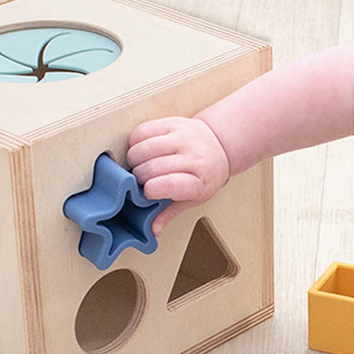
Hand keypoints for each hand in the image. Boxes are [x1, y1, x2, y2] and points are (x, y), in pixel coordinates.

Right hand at [127, 116, 229, 234]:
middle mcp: (193, 156)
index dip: (151, 190)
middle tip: (140, 182)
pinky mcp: (172, 123)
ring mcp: (183, 137)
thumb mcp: (193, 198)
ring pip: (143, 149)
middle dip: (138, 178)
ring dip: (134, 161)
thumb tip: (151, 231)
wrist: (219, 146)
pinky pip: (141, 131)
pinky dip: (134, 143)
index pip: (169, 185)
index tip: (146, 194)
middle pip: (150, 169)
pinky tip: (141, 151)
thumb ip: (169, 213)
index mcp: (200, 180)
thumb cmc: (204, 176)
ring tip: (139, 167)